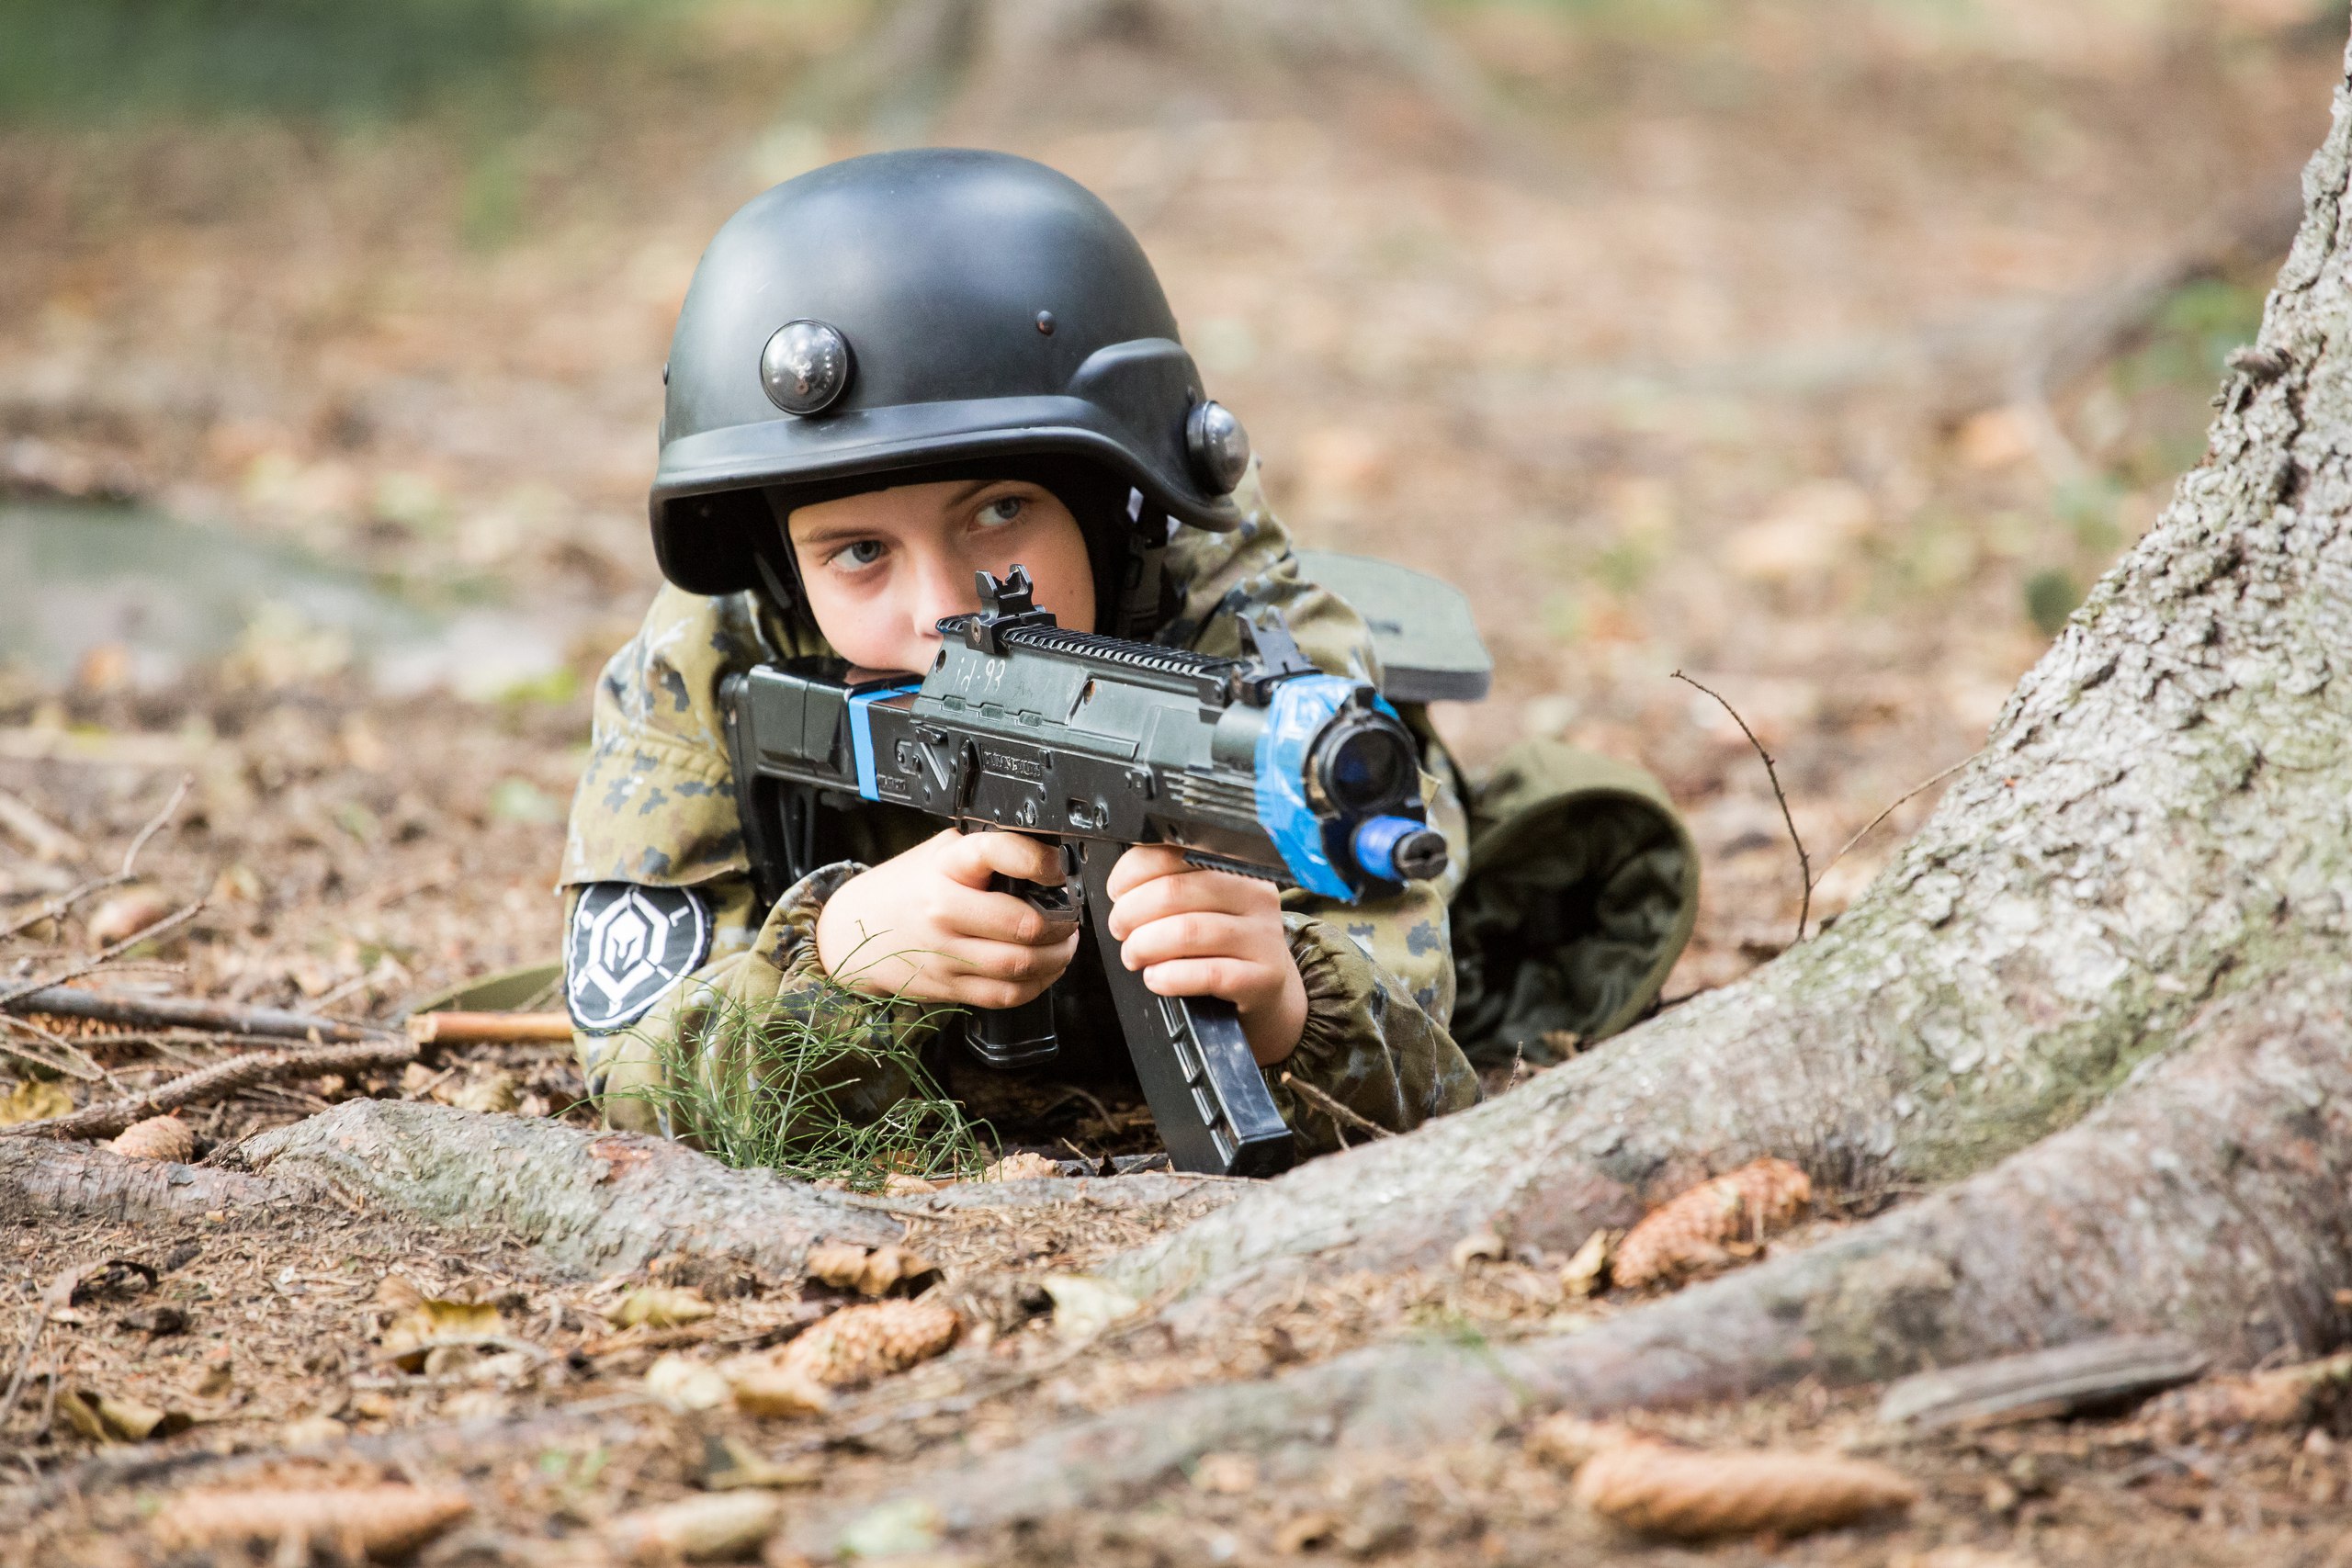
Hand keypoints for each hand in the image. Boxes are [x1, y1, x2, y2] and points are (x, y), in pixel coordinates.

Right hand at [815, 829, 1079, 1008]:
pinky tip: (1043, 969)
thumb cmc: (905, 888)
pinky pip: (1005, 994)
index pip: (997, 853)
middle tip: (1069, 916)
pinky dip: (1036, 984)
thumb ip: (986, 851)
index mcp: (946, 867)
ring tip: (1064, 944)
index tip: (1057, 868)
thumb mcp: (940, 853)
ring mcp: (944, 953)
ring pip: (1020, 965)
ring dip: (1057, 956)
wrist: (852, 932)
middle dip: (1061, 922)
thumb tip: (1045, 853)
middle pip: (1023, 925)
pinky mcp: (947, 986)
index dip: (1039, 860)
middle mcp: (944, 910)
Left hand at [1104, 845, 1306, 1065]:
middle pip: (1175, 891)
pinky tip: (1156, 978)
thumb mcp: (1204, 905)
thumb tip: (1122, 885)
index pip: (1174, 853)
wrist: (1265, 989)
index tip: (1118, 892)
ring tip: (1134, 956)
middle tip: (1120, 930)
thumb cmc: (1222, 944)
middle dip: (1131, 912)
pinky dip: (1170, 977)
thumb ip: (1171, 885)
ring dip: (1145, 945)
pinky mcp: (1262, 977)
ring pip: (1188, 931)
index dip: (1132, 872)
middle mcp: (1255, 896)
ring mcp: (1263, 937)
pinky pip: (1208, 974)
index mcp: (1236, 866)